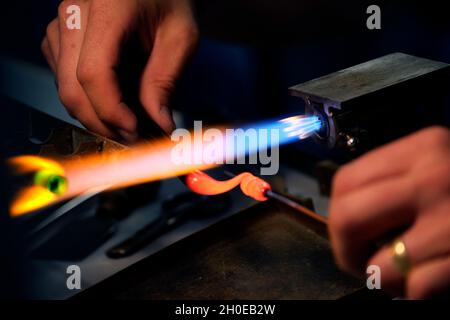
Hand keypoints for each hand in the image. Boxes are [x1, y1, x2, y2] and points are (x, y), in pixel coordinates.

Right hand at [42, 0, 197, 140]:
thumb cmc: (168, 0)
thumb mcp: (181, 37)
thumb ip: (165, 82)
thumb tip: (159, 126)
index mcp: (105, 10)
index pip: (93, 75)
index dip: (111, 112)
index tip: (134, 131)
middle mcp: (72, 16)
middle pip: (72, 90)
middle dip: (102, 123)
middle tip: (133, 138)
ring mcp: (61, 26)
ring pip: (66, 90)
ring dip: (96, 114)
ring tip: (130, 120)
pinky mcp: (60, 38)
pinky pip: (65, 81)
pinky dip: (89, 99)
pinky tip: (115, 100)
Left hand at [329, 126, 449, 298]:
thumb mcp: (441, 168)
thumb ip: (399, 183)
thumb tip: (348, 217)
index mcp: (423, 148)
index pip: (346, 182)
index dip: (337, 217)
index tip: (347, 236)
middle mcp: (436, 175)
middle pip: (348, 217)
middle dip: (345, 250)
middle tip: (359, 262)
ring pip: (379, 265)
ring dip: (388, 279)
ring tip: (409, 272)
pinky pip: (419, 287)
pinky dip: (419, 292)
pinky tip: (440, 277)